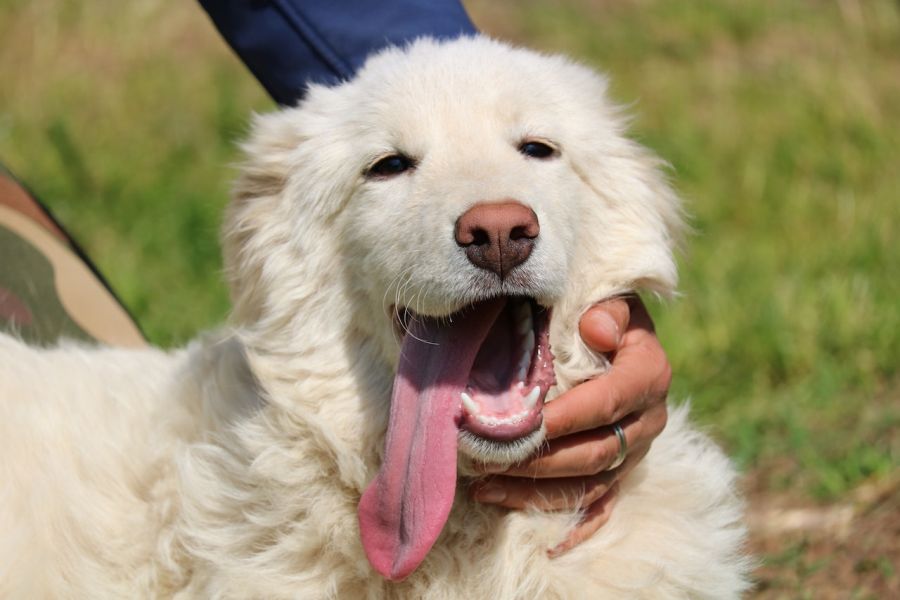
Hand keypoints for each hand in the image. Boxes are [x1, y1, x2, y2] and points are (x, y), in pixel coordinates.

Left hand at [471, 296, 670, 554]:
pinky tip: (546, 543)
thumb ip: (607, 309)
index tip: (526, 423)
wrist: (616, 335)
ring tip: (487, 488)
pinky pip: (602, 505)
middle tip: (491, 459)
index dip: (568, 416)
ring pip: (590, 483)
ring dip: (538, 491)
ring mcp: (635, 450)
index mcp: (648, 373)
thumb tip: (596, 330)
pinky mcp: (621, 470)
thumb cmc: (601, 313)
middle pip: (596, 451)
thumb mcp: (609, 298)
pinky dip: (576, 525)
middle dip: (541, 459)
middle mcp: (648, 418)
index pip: (608, 401)